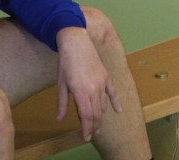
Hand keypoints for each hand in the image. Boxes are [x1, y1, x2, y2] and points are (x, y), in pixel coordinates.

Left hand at [55, 27, 120, 141]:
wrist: (76, 42)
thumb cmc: (65, 62)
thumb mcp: (61, 84)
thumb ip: (62, 103)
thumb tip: (60, 118)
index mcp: (81, 91)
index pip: (87, 116)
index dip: (87, 128)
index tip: (85, 137)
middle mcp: (94, 88)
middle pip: (97, 113)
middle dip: (94, 125)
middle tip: (90, 134)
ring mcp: (102, 82)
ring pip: (104, 105)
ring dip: (101, 117)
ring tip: (98, 126)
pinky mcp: (106, 76)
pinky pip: (113, 92)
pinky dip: (116, 102)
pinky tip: (119, 110)